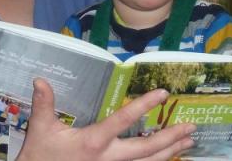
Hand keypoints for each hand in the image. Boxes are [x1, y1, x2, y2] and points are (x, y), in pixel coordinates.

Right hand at [16, 79, 194, 160]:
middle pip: (146, 148)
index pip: (124, 120)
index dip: (144, 105)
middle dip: (171, 137)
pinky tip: (169, 157)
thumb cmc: (40, 156)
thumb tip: (40, 79)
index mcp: (94, 142)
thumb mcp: (41, 129)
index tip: (163, 93)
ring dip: (170, 151)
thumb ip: (44, 103)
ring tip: (188, 141)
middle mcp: (108, 159)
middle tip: (191, 126)